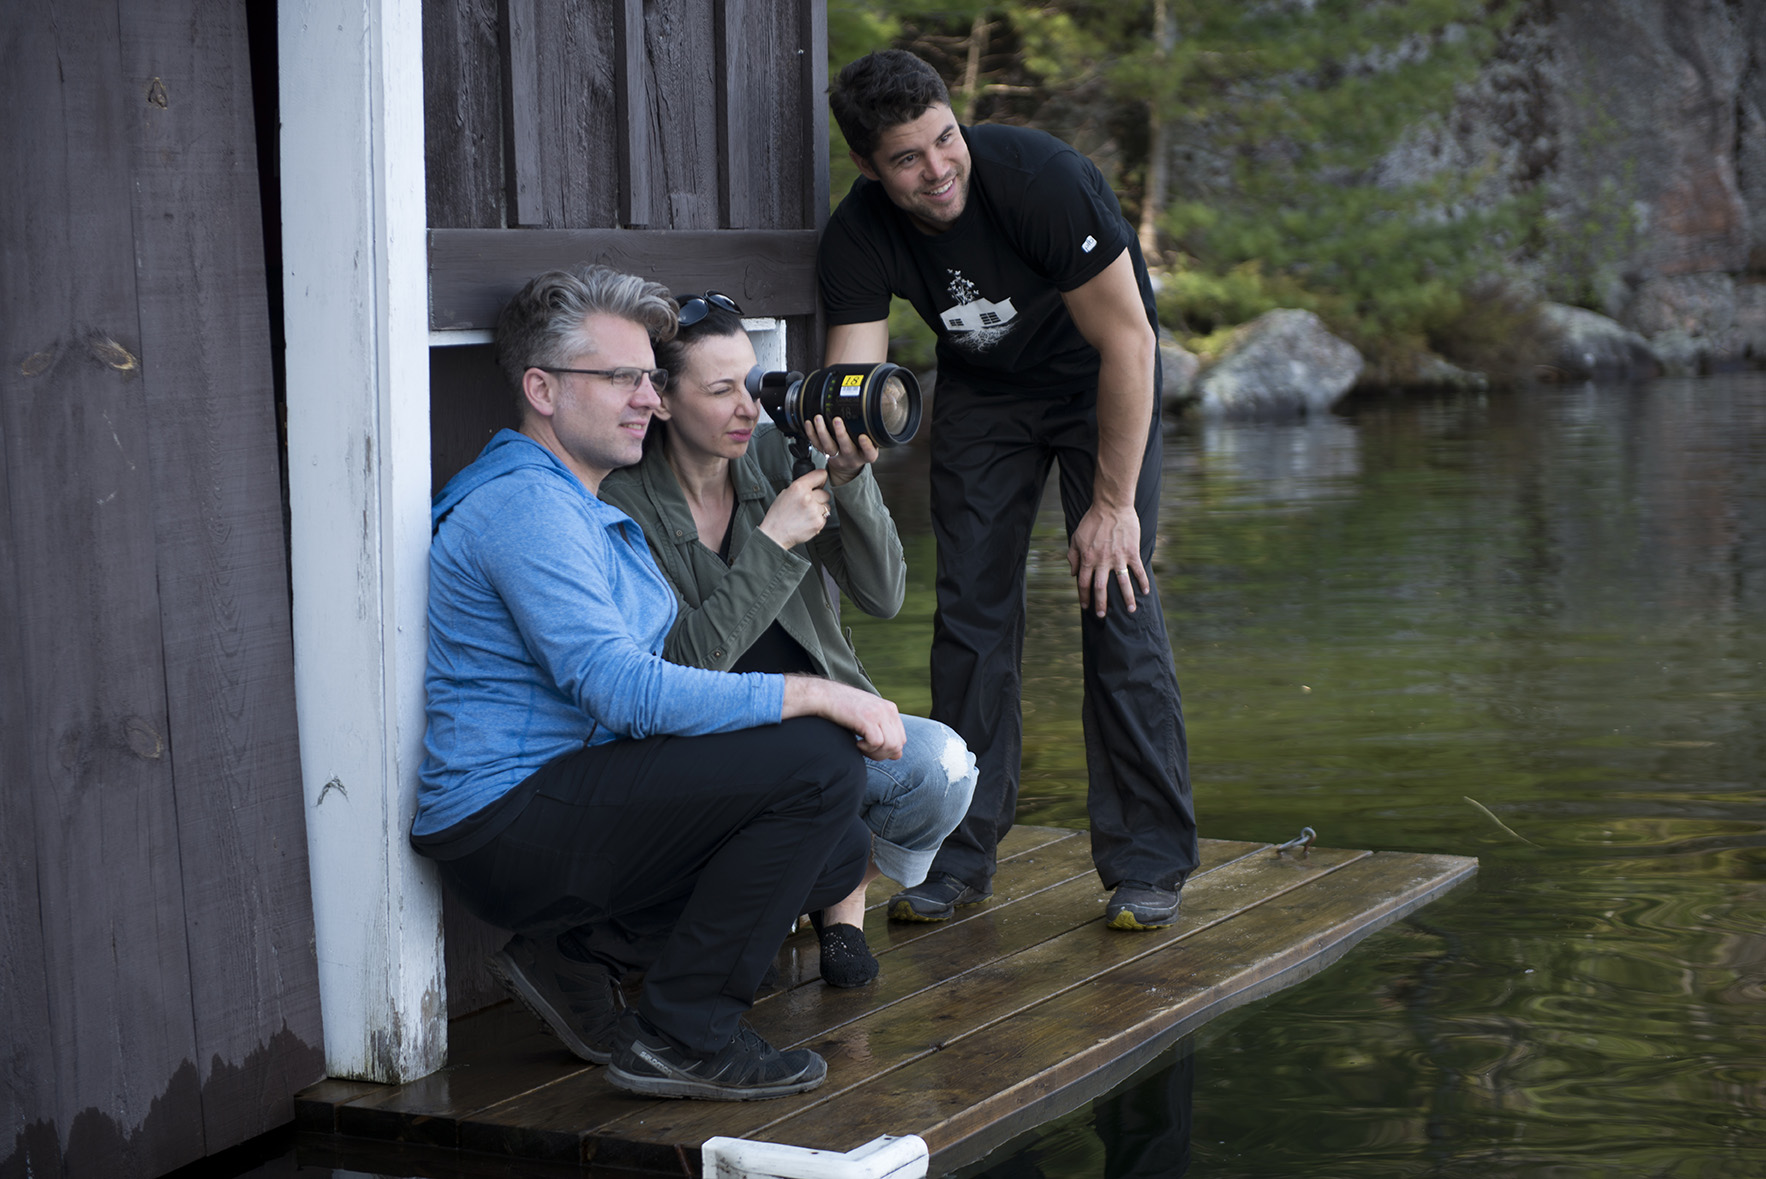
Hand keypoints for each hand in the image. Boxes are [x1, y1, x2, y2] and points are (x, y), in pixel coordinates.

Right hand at [756, 468, 830, 548]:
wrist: (776, 534)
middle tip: (808, 503)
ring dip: (819, 509)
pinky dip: (818, 519)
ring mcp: (814, 511)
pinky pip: (825, 517)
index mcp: (799, 487)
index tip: (820, 482)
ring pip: (826, 506)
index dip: (821, 479)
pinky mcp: (818, 522)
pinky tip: (807, 521)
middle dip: (819, 498)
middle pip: (826, 493)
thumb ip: (801, 488)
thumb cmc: (778, 515)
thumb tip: (814, 485)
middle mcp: (808, 497)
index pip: (820, 475)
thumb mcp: (785, 493)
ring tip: (806, 514)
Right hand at [781, 676, 904, 759]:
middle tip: (865, 750)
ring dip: (875, 753)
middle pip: (898, 745)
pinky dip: (867, 749)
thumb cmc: (843, 710)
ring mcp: (879, 713)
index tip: (870, 748)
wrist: (824, 696)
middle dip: (882, 754)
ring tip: (860, 746)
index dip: (887, 750)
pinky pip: (877, 743)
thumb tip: (898, 755)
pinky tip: (856, 743)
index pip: (901, 740)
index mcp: (891, 709)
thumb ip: (884, 733)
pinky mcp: (868, 718)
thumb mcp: (868, 718)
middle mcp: (888, 710)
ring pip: (891, 746)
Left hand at [810, 415, 879, 487]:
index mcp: (864, 456)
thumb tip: (878, 413)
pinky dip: (811, 434)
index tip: (863, 437)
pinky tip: (809, 424)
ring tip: (819, 419)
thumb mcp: (870, 447)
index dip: (866, 446)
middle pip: (846, 448)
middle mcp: (850, 457)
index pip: (869, 453)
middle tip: (837, 420)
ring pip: (828, 447)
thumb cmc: (860, 452)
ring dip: (822, 432)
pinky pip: (816, 445)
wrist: (847, 468)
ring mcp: (836, 457)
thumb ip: (873, 435)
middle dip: (841, 434)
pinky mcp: (825, 454)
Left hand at [1067, 500, 1148, 617]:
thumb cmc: (1092, 521)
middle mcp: (1102, 561)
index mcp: (1087, 559)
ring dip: (1127, 599)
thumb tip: (1073, 574)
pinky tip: (1145, 592)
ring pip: (1122, 584)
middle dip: (1101, 604)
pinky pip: (1138, 570)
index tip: (1086, 606)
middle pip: (1101, 588)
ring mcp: (1118, 558)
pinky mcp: (1131, 552)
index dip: (1084, 597)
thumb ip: (1073, 556)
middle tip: (1102, 615)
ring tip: (1131, 610)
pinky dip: (1142, 582)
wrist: (1111, 506)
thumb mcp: (1076, 537)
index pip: (1083, 583)